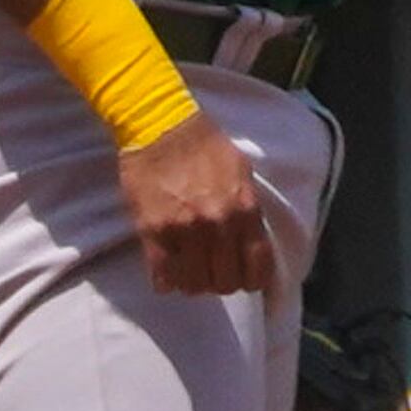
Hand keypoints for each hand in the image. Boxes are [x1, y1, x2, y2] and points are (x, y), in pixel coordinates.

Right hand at [117, 110, 270, 296]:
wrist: (161, 127)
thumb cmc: (204, 146)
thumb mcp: (241, 175)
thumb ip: (247, 210)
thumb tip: (250, 240)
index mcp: (245, 211)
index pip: (257, 268)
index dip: (251, 281)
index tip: (243, 279)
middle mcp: (218, 225)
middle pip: (225, 281)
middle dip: (220, 282)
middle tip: (211, 273)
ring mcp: (184, 230)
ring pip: (194, 283)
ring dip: (192, 283)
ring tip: (187, 274)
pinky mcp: (152, 230)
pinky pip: (161, 274)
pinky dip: (165, 281)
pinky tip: (166, 277)